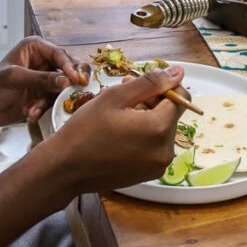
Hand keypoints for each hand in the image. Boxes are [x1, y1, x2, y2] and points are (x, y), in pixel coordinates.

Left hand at [0, 36, 87, 125]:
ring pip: (63, 87)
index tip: (75, 80)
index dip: (70, 66)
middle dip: (70, 82)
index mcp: (35, 48)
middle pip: (68, 68)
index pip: (60, 54)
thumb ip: (41, 79)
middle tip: (78, 90)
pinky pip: (53, 100)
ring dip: (51, 99)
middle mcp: (43, 61)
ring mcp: (44, 79)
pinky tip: (30, 113)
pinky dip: (43, 108)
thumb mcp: (15, 78)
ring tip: (34, 108)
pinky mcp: (43, 95)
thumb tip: (66, 81)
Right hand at [50, 65, 187, 193]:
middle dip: (152, 100)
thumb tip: (178, 72)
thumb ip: (150, 82)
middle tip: (123, 93)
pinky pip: (154, 146)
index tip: (142, 85)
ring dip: (146, 116)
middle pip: (171, 114)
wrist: (65, 168)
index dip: (164, 86)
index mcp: (159, 129)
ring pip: (162, 130)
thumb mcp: (116, 97)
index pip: (181, 98)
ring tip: (118, 111)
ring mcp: (158, 165)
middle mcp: (165, 150)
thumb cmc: (86, 129)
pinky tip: (120, 130)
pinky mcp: (149, 174)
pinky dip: (143, 134)